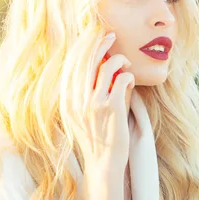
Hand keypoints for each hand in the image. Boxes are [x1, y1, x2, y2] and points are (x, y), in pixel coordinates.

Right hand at [61, 29, 134, 173]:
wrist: (103, 164)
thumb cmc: (97, 138)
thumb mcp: (83, 114)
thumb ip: (88, 91)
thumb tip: (103, 65)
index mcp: (68, 100)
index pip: (73, 64)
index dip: (84, 46)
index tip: (94, 35)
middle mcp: (77, 99)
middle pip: (87, 60)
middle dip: (100, 43)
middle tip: (111, 35)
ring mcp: (94, 103)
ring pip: (106, 67)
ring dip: (119, 60)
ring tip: (125, 63)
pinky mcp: (111, 108)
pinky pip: (121, 80)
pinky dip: (128, 75)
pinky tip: (130, 79)